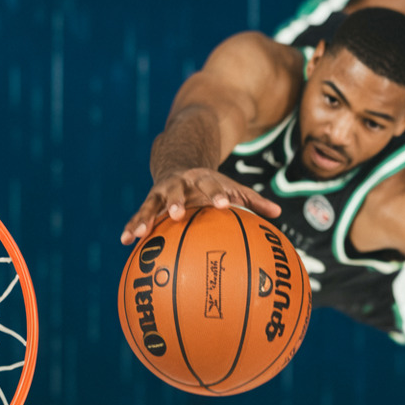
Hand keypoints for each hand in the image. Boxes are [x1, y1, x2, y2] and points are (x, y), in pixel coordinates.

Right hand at [120, 168, 281, 244]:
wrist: (179, 163)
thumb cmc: (211, 185)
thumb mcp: (232, 188)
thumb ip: (253, 201)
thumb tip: (278, 214)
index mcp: (202, 179)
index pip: (212, 185)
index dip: (217, 195)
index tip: (224, 206)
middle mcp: (180, 183)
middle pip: (177, 190)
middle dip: (176, 200)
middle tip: (178, 214)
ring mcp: (162, 192)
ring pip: (152, 203)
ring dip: (145, 217)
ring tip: (139, 234)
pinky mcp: (150, 201)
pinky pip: (140, 215)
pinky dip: (132, 226)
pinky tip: (125, 242)